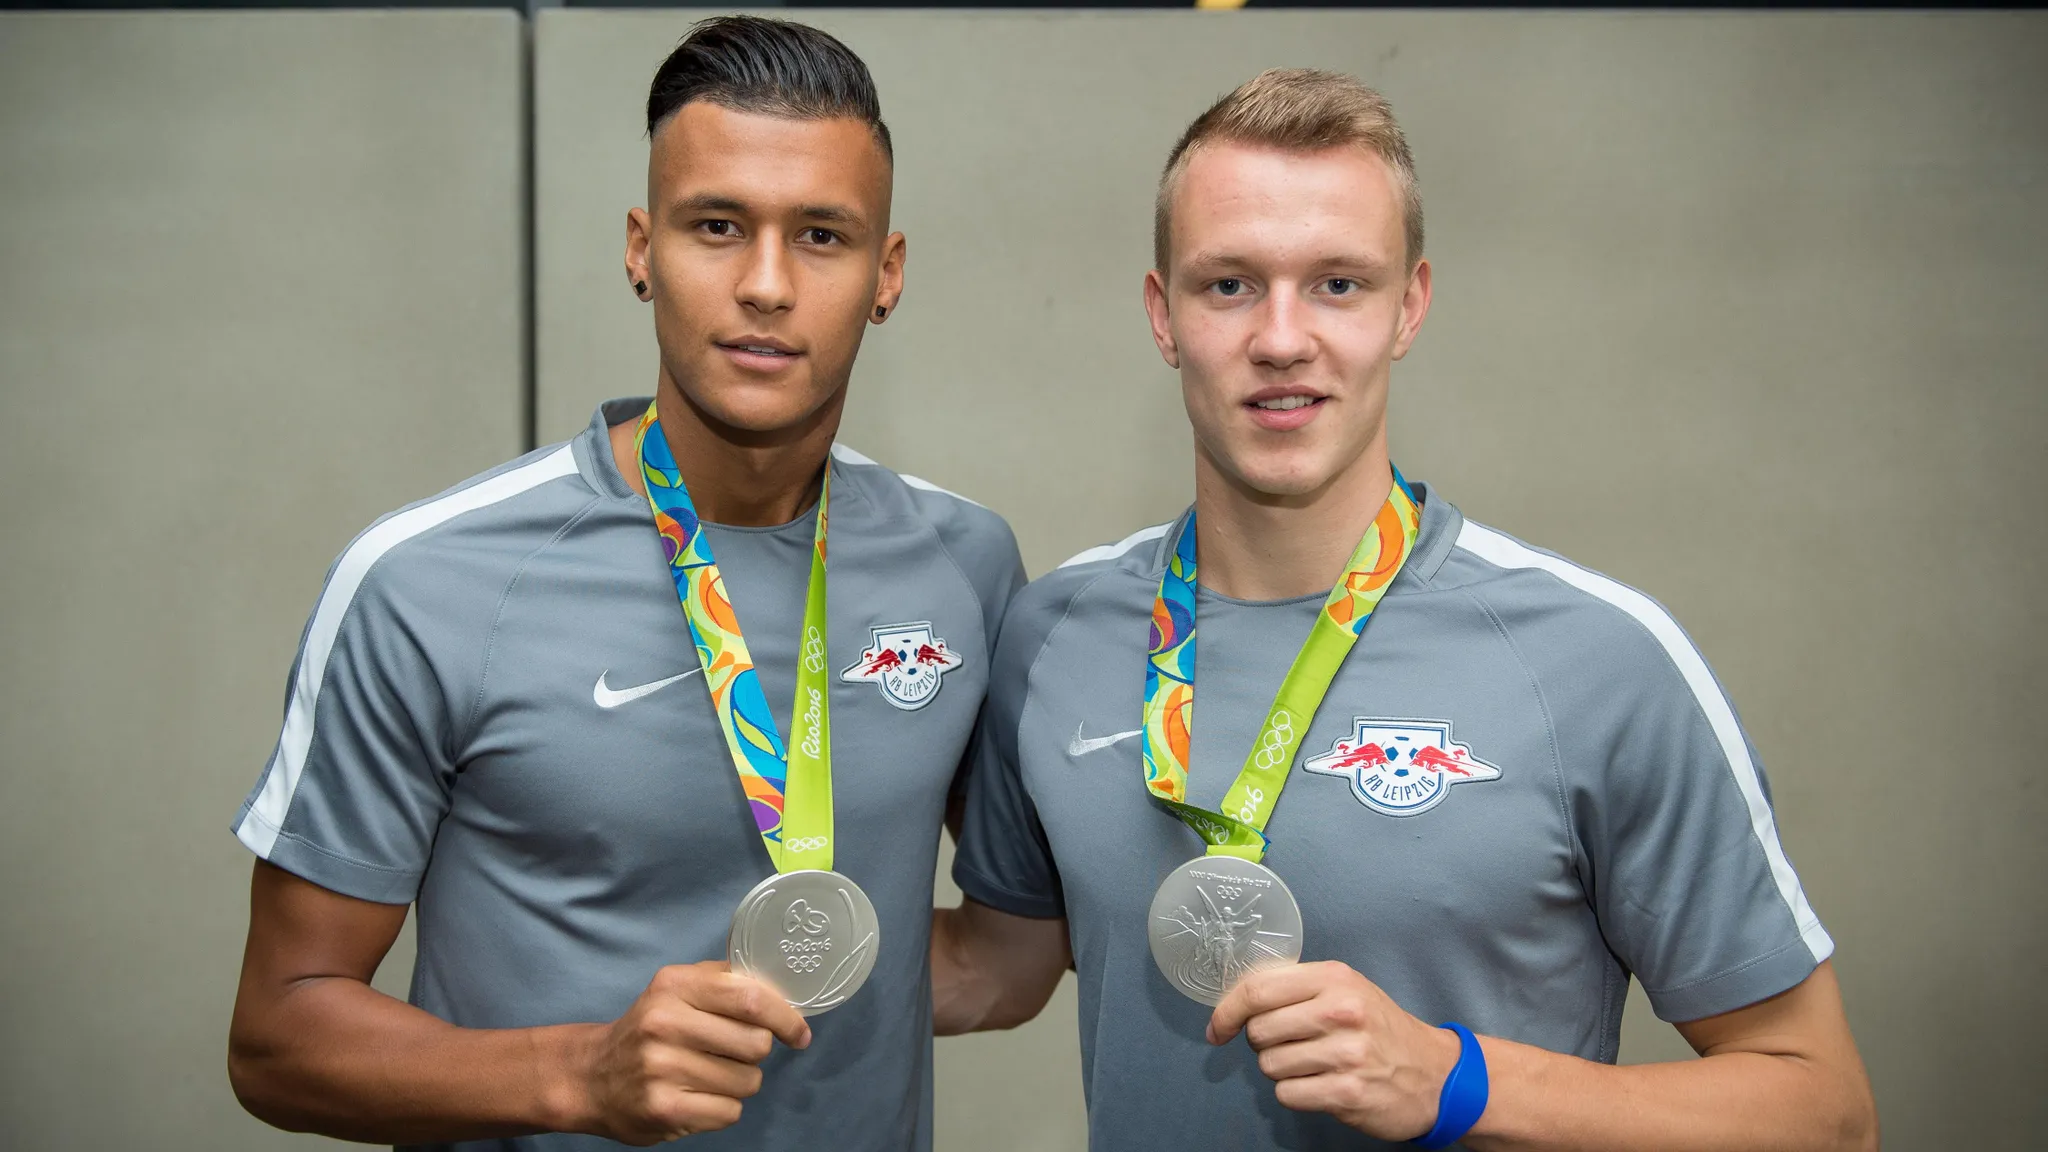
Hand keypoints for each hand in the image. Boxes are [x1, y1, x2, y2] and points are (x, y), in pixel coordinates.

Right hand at [570, 961, 810, 1144]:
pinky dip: (724, 1108)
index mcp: (675, 985)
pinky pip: (730, 1111)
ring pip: (748, 1081)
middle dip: (756, 1051)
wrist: (590, 1077)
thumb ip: (725, 981)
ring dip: (740, 1082)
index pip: (751, 998)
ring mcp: (662, 1068)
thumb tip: (782, 988)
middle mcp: (665, 1023)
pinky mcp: (664, 1108)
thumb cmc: (648, 1029)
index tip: (799, 1032)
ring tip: (709, 1075)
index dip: (786, 1017)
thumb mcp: (676, 988)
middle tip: (733, 1053)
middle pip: (757, 1043)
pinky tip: (698, 1097)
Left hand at [1207, 960, 1460, 1140]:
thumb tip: (1235, 999)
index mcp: (1335, 978)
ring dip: (1282, 1070)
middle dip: (1263, 1043)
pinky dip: (1296, 1093)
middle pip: (1259, 1030)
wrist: (1435, 1074)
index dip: (1227, 1011)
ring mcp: (1345, 1054)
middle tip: (1290, 1045)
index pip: (1257, 990)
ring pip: (1270, 1065)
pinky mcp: (1347, 1093)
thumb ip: (1296, 988)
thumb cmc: (1381, 1030)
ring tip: (1313, 1064)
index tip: (1219, 1027)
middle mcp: (1341, 1011)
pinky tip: (1321, 1085)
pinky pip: (1287, 1094)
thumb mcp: (1347, 990)